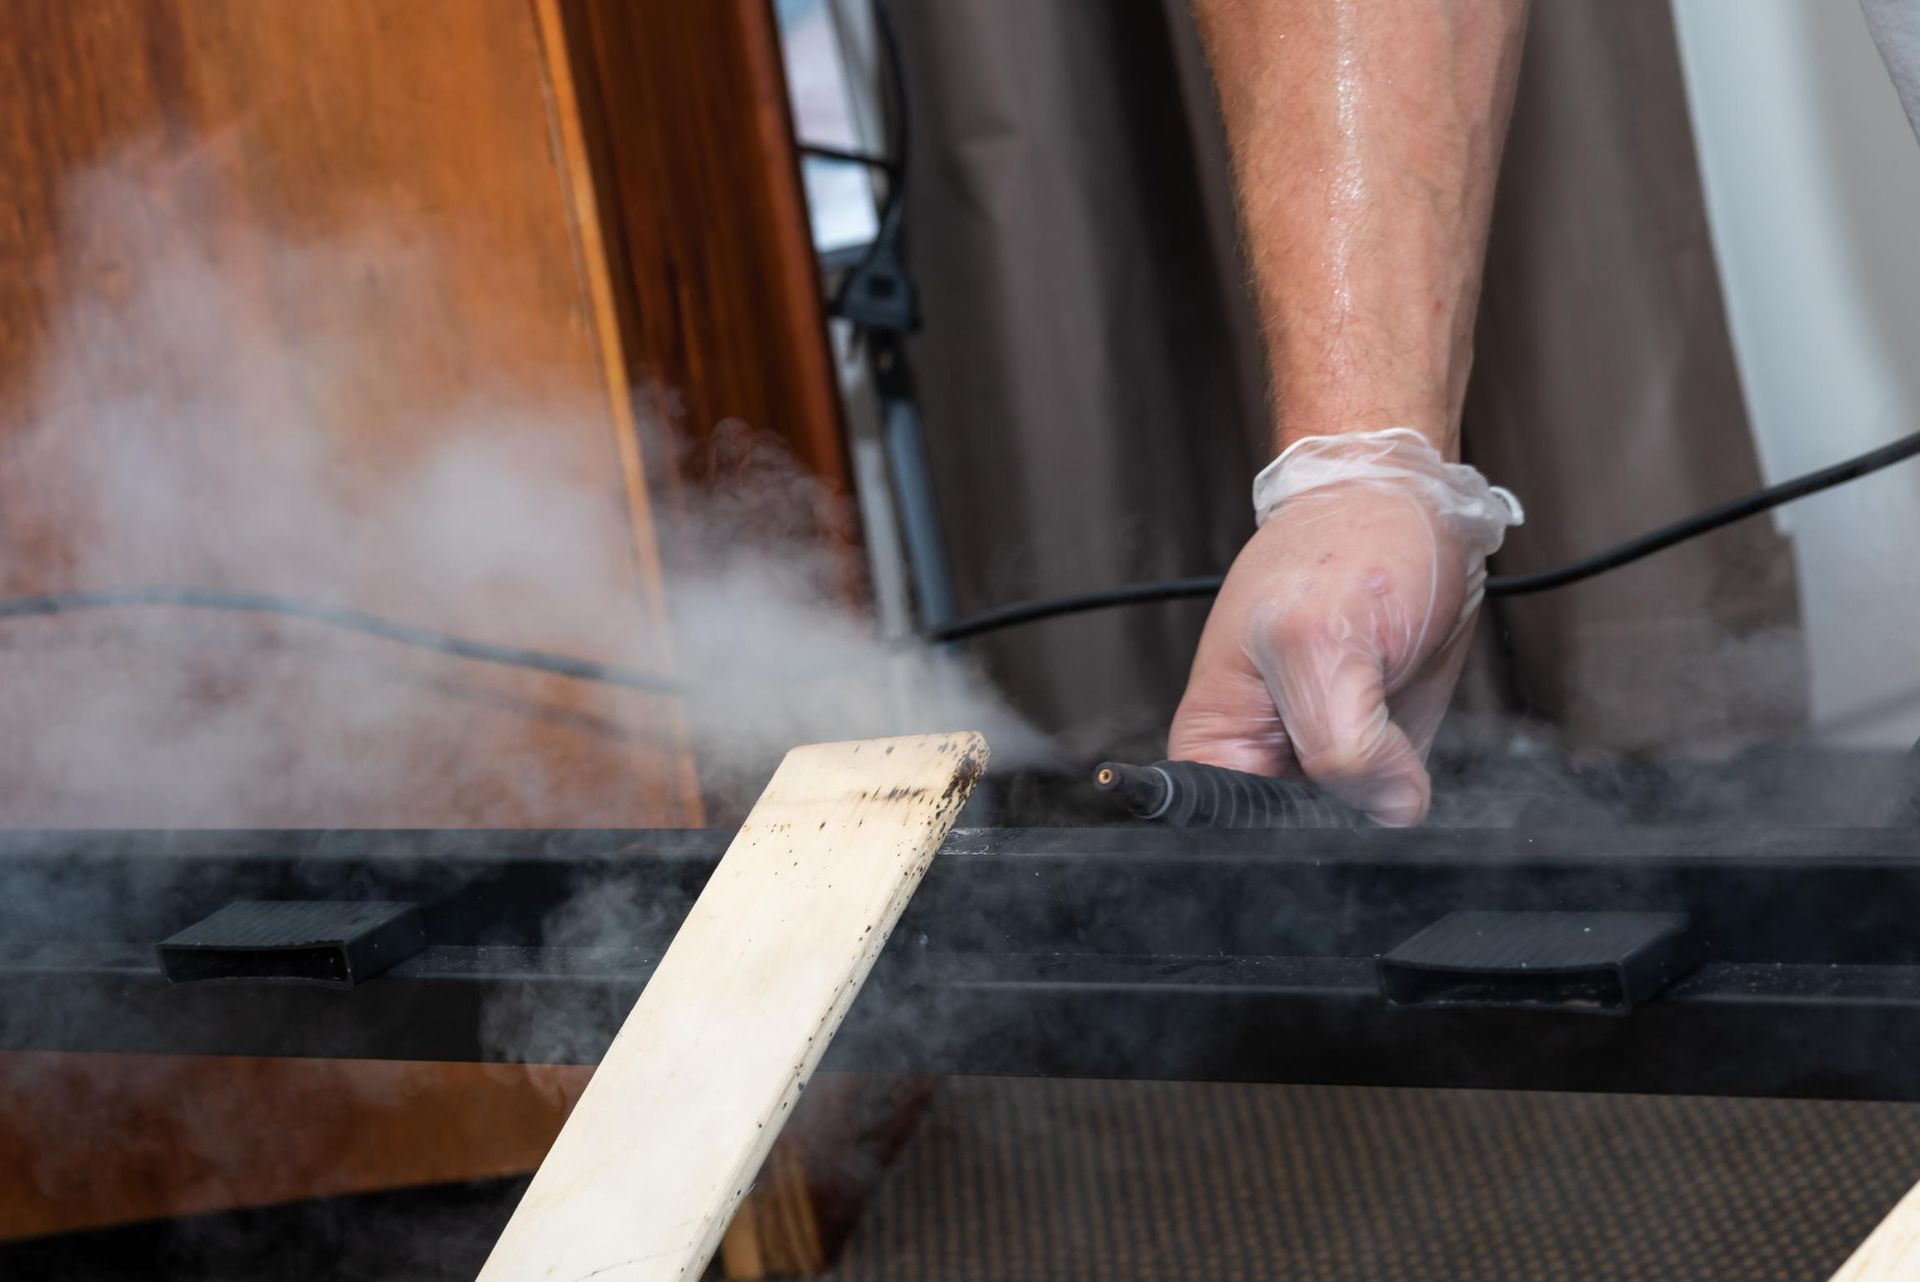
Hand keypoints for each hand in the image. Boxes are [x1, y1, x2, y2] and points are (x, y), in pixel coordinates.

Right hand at [1169, 430, 1519, 825]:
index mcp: (1214, 745)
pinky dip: (1411, 790)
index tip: (1328, 801)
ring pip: (1352, 832)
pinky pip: (1393, 806)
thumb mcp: (1321, 643)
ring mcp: (1322, 765)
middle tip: (1370, 754)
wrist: (1408, 511)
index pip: (1230, 838)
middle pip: (1295, 845)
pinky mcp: (1375, 760)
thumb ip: (1341, 745)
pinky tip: (1408, 735)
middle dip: (1342, 819)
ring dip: (1383, 803)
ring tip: (1384, 716)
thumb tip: (1389, 809)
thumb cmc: (1341, 549)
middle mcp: (1262, 764)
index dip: (1282, 838)